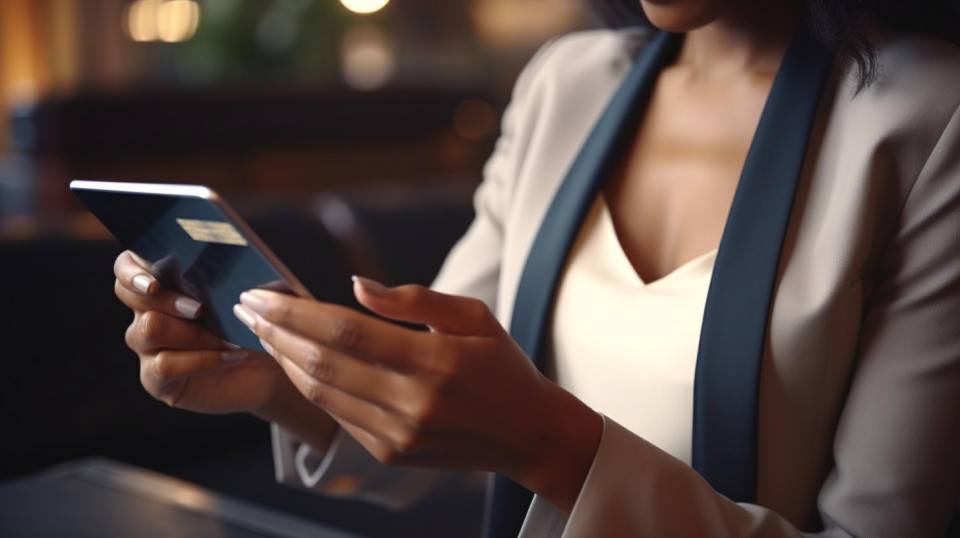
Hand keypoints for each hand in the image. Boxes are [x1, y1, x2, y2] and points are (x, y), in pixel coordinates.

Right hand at [113, 250, 336, 449]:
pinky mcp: (156, 380)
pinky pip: (165, 365)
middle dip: (168, 299)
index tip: (154, 281)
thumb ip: (222, 272)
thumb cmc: (248, 327)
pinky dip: (204, 359)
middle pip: (133, 298)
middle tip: (200, 308)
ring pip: (150, 329)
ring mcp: (147, 350)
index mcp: (162, 289)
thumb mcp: (238, 295)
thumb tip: (226, 249)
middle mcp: (146, 316)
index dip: (132, 271)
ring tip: (227, 338)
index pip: (126, 268)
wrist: (263, 371)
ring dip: (192, 332)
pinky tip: (233, 356)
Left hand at [235, 277, 602, 512]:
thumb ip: (412, 299)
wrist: (527, 433)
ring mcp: (398, 434)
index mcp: (435, 361)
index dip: (297, 312)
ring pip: (322, 393)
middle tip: (249, 307)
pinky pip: (337, 415)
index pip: (347, 331)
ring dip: (285, 359)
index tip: (263, 294)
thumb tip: (355, 285)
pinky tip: (296, 362)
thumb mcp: (473, 316)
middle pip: (323, 362)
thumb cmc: (501, 365)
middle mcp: (412, 403)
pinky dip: (310, 385)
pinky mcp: (390, 453)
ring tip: (263, 331)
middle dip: (277, 332)